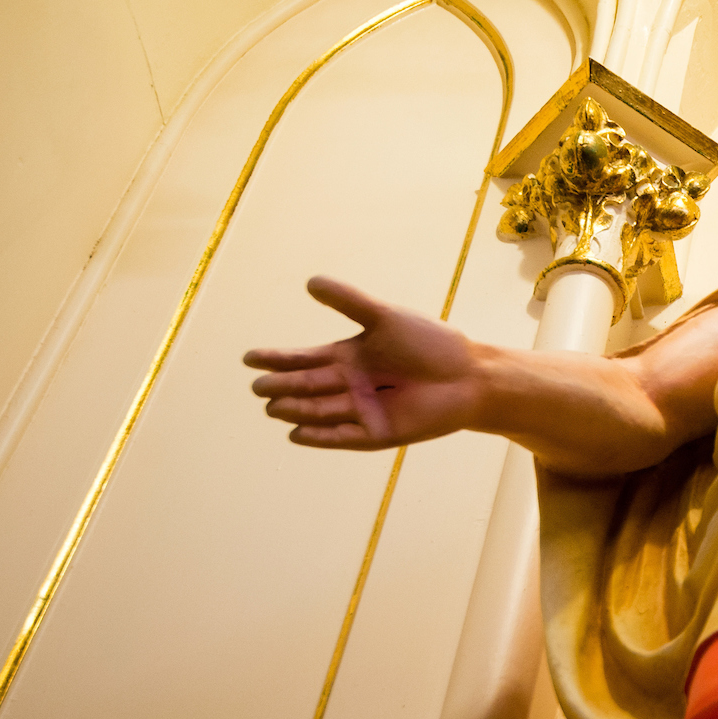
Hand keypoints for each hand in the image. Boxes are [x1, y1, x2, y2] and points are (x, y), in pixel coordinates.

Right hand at [244, 277, 486, 449]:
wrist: (469, 375)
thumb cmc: (430, 343)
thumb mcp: (384, 317)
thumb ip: (348, 302)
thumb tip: (310, 281)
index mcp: (348, 357)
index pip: (304, 359)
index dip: (276, 359)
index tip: (248, 358)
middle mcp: (349, 386)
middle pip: (307, 387)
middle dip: (282, 387)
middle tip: (258, 386)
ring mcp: (361, 411)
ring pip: (320, 411)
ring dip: (297, 410)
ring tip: (273, 407)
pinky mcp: (377, 434)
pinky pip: (342, 437)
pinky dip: (321, 437)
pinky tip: (296, 435)